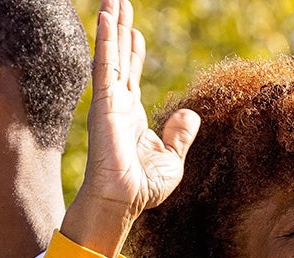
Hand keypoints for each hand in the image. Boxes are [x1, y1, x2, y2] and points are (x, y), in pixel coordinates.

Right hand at [61, 0, 199, 255]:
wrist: (123, 201)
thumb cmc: (143, 188)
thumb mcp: (172, 159)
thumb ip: (180, 135)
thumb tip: (190, 115)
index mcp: (130, 114)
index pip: (131, 73)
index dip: (132, 50)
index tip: (134, 29)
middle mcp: (117, 103)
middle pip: (119, 56)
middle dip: (119, 28)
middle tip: (118, 1)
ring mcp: (108, 101)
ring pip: (111, 54)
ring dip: (111, 25)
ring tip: (112, 0)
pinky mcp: (104, 103)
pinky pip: (105, 64)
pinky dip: (104, 40)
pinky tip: (105, 17)